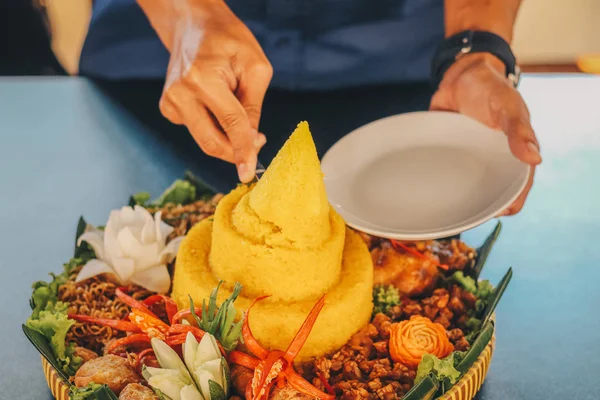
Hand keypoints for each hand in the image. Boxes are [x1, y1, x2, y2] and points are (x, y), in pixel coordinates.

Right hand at [138, 0, 271, 182]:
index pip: (230, 124)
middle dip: (235, 152)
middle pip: (211, 142)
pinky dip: (213, 126)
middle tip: (256, 146)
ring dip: (226, 138)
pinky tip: (215, 103)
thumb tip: (251, 142)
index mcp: (202, 79)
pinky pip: (196, 130)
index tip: (250, 173)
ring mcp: (170, 102)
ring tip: (236, 107)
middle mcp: (180, 93)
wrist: (194, 25)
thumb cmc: (229, 41)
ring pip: (204, 140)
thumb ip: (253, 108)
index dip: (244, 150)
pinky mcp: (167, 108)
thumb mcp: (255, 68)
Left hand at [430, 53, 541, 215]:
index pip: (517, 186)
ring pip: (467, 185)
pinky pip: (446, 172)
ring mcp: (470, 158)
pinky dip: (439, 181)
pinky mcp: (450, 153)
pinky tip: (428, 190)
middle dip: (480, 206)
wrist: (460, 73)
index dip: (511, 203)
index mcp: (513, 153)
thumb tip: (535, 159)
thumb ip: (518, 130)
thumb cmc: (490, 88)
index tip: (499, 214)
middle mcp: (492, 159)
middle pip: (490, 191)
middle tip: (464, 216)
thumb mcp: (506, 106)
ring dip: (458, 197)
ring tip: (444, 210)